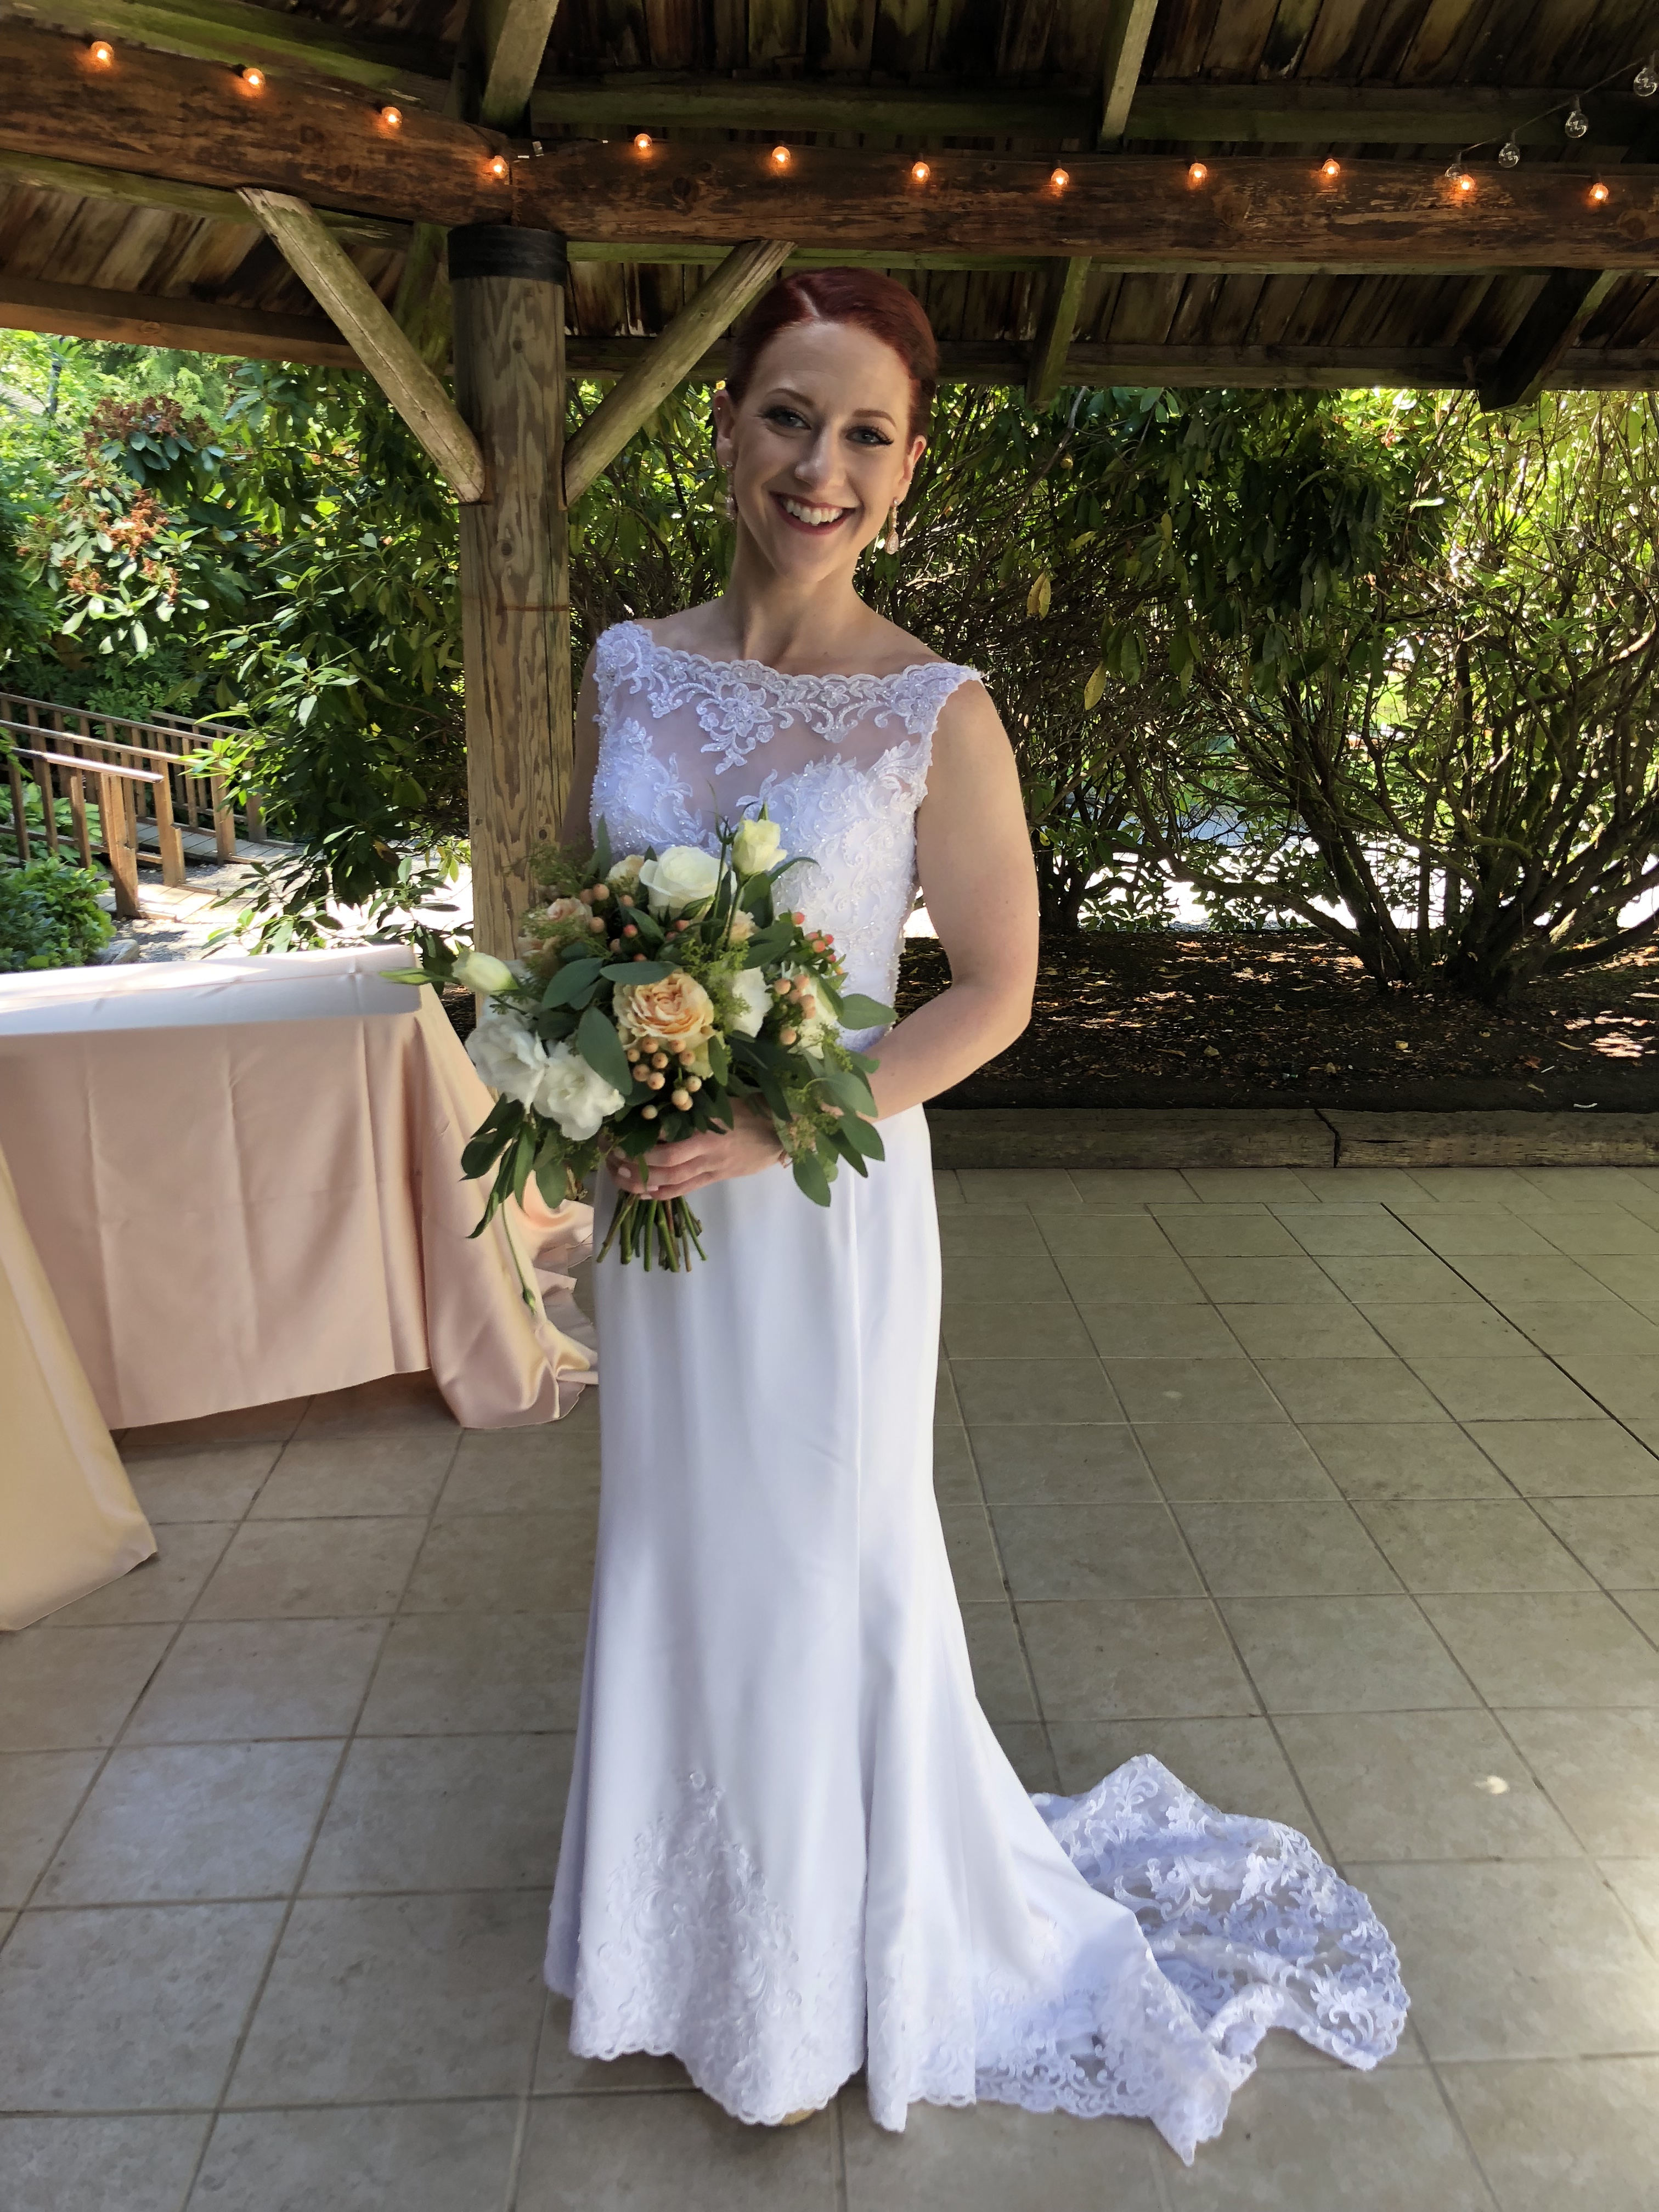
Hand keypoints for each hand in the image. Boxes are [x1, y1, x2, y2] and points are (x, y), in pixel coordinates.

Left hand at [609, 1104, 784, 1202]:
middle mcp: (707, 1150)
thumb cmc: (751, 1109)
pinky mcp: (716, 1178)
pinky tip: (644, 1193)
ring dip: (643, 1182)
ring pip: (672, 1181)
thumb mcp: (721, 1102)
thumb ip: (694, 1108)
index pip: (669, 1136)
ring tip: (621, 1177)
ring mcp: (711, 1167)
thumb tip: (659, 1108)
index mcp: (707, 1127)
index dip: (642, 1142)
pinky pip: (685, 1189)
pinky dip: (662, 1193)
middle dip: (636, 1164)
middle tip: (613, 1160)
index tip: (620, 1137)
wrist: (781, 1132)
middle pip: (665, 1163)